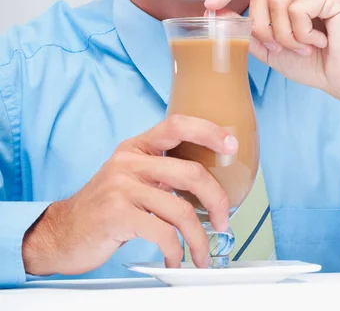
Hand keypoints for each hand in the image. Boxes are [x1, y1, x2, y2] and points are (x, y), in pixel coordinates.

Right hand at [22, 115, 237, 274]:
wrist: (62, 232)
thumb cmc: (105, 207)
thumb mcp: (130, 177)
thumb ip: (160, 172)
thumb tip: (206, 184)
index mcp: (137, 147)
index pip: (177, 125)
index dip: (208, 130)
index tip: (232, 144)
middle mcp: (129, 161)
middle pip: (190, 172)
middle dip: (217, 200)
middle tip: (224, 221)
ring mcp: (122, 186)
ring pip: (181, 209)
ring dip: (199, 238)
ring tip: (202, 254)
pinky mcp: (117, 213)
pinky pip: (162, 232)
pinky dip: (176, 251)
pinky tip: (175, 259)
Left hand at [205, 0, 339, 114]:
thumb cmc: (315, 63)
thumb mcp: (271, 45)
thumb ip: (246, 27)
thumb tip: (215, 11)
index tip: (210, 5)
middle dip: (260, 25)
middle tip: (280, 46)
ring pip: (276, 0)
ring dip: (284, 34)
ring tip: (303, 47)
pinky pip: (297, 8)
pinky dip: (301, 33)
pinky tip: (318, 42)